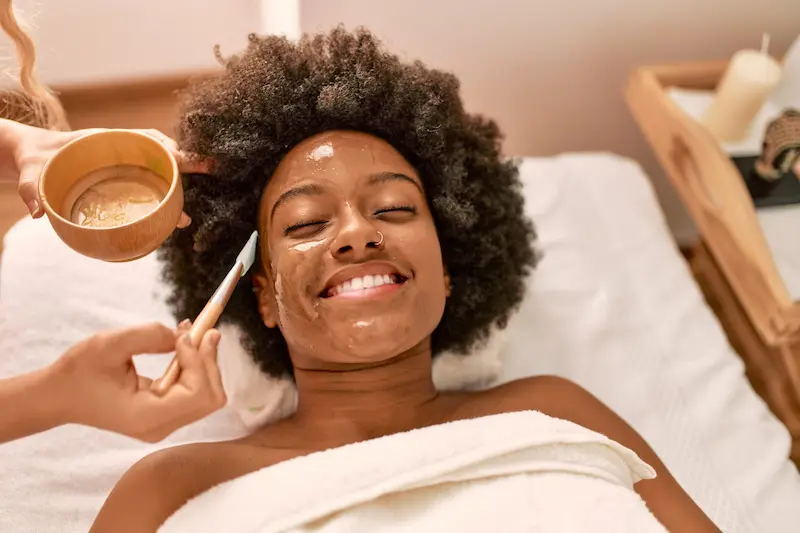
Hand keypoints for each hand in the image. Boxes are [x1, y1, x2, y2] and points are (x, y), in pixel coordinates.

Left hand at [4, 121, 212, 220]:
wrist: (33, 160)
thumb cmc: (34, 161)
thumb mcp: (31, 170)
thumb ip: (31, 188)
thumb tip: (37, 212)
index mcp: (106, 142)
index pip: (144, 138)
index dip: (164, 146)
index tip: (179, 156)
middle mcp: (121, 154)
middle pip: (161, 155)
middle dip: (187, 161)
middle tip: (212, 168)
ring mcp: (125, 170)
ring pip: (160, 173)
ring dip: (180, 185)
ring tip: (190, 212)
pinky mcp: (124, 184)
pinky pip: (150, 188)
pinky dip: (166, 199)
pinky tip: (176, 217)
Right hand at [47, 321, 226, 441]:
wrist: (58, 396)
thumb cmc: (78, 372)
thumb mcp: (109, 344)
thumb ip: (149, 336)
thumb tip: (184, 336)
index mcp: (147, 417)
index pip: (199, 394)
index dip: (199, 361)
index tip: (184, 334)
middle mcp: (160, 427)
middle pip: (211, 396)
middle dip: (209, 359)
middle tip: (201, 327)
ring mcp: (163, 423)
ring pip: (207, 394)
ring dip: (204, 360)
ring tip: (190, 332)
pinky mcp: (164, 414)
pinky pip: (194, 391)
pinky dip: (195, 366)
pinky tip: (182, 345)